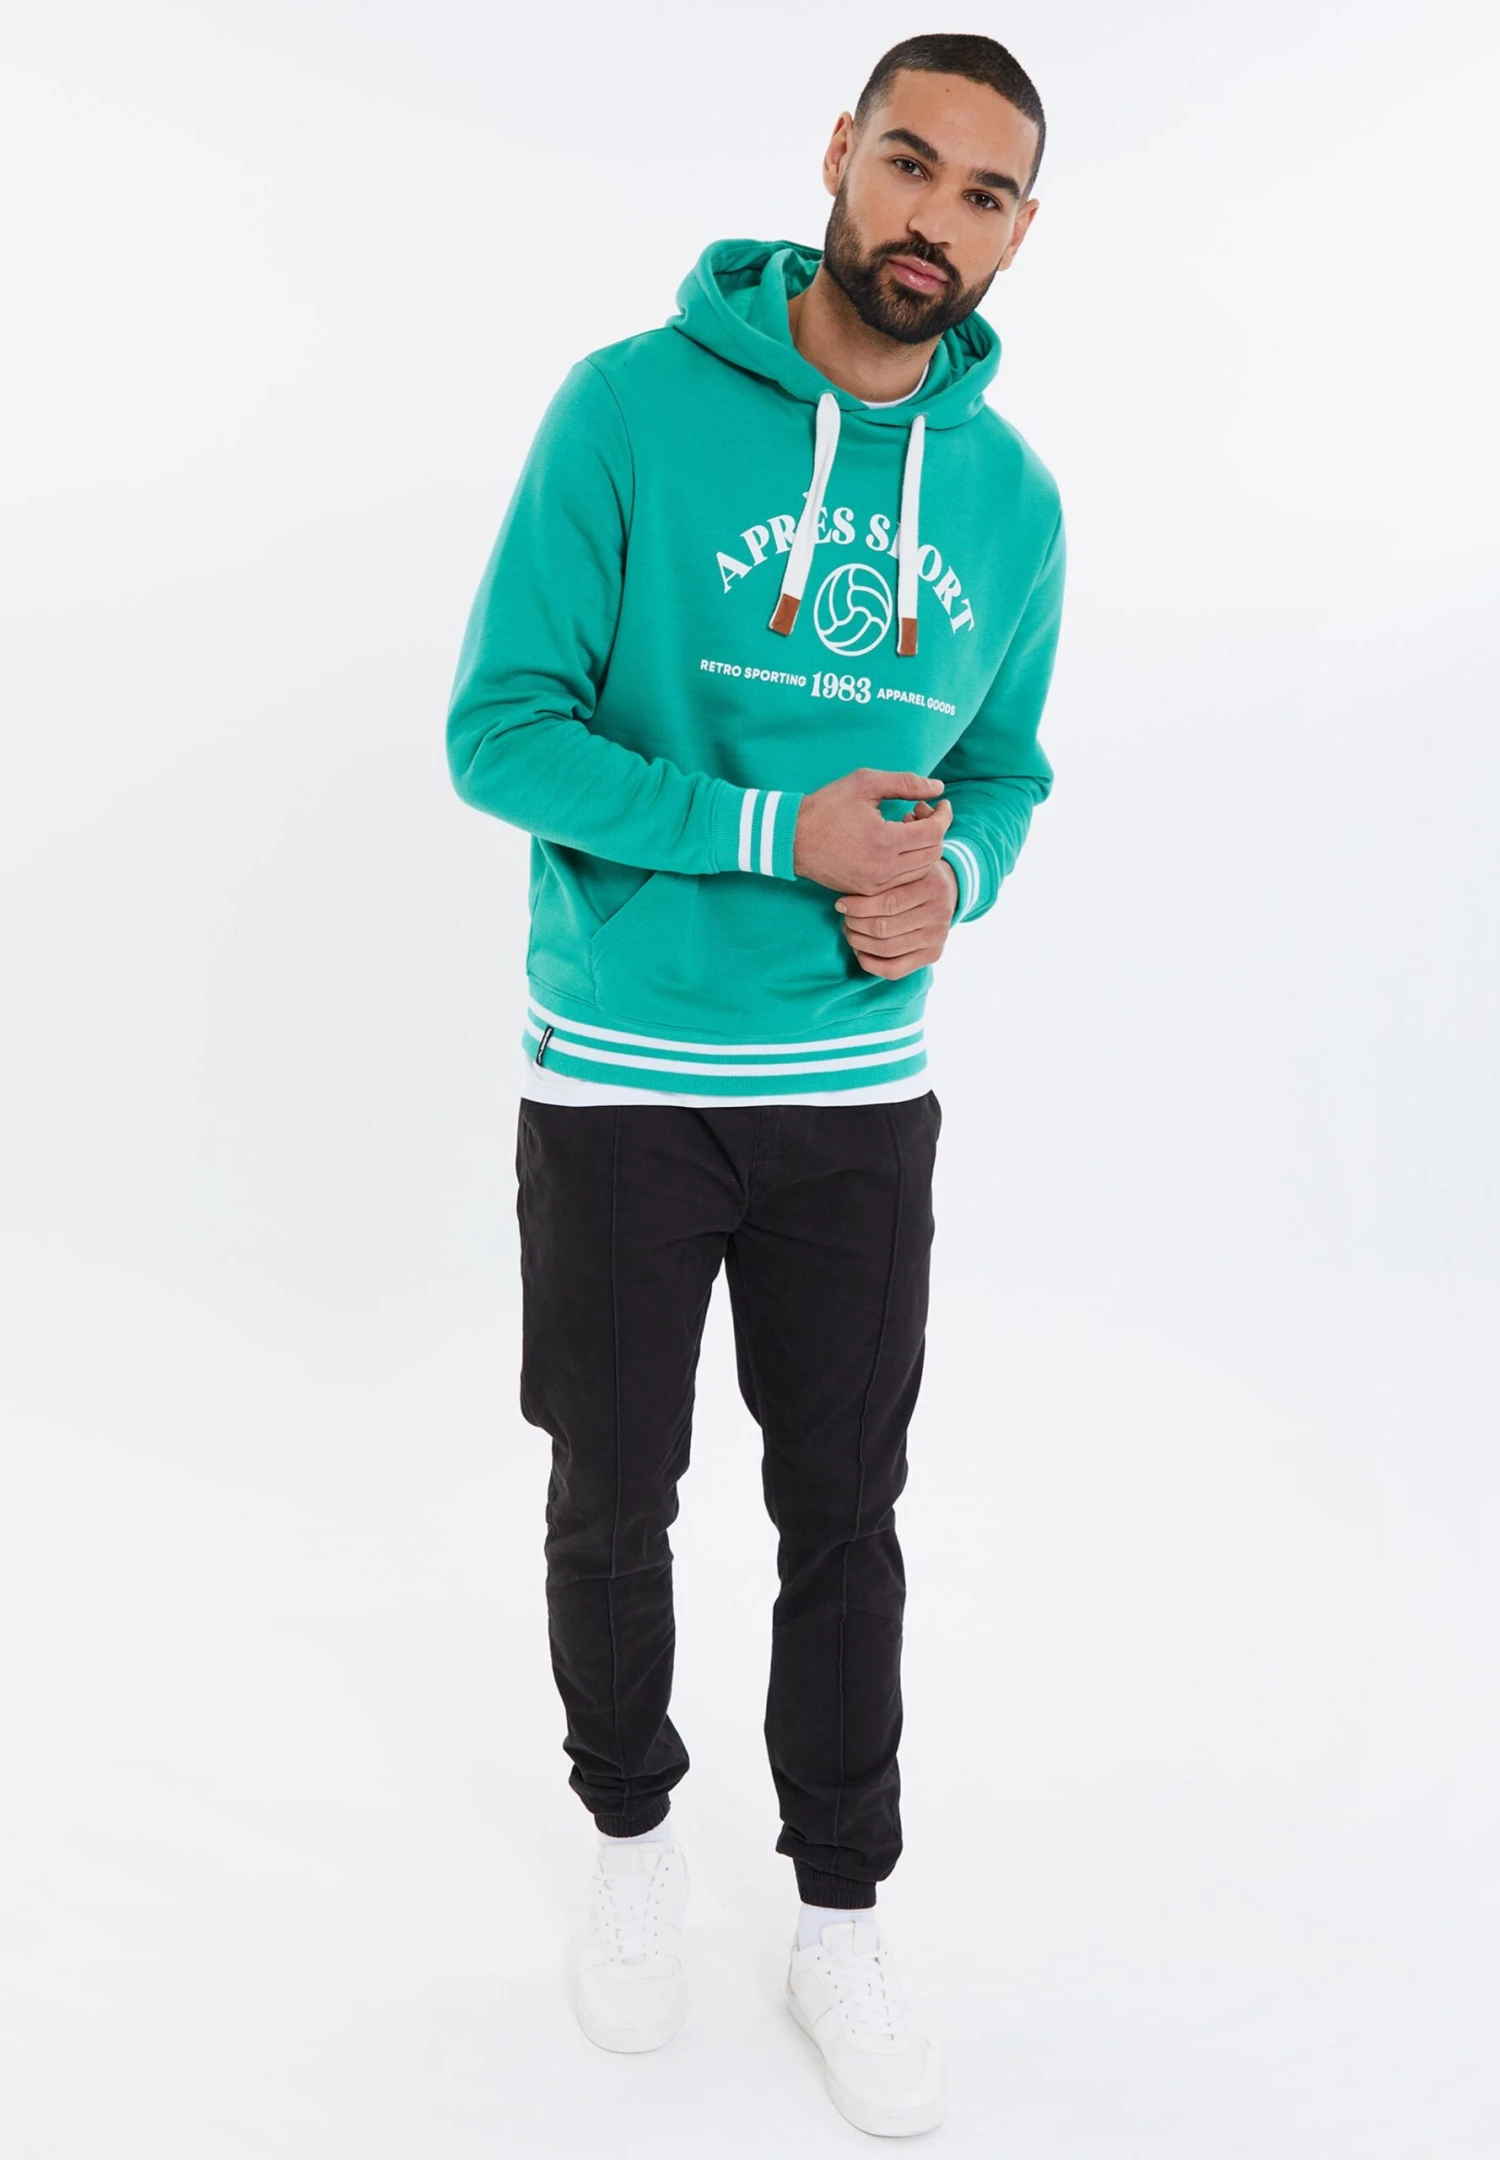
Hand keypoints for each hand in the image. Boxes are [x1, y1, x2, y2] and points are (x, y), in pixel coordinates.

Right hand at [793, 767, 951, 894]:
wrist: (792, 839)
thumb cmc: (827, 806)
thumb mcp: (865, 783)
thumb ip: (905, 783)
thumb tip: (939, 788)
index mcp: (885, 840)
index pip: (934, 832)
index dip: (944, 815)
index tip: (942, 804)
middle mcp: (883, 868)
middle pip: (933, 853)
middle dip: (936, 830)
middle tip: (921, 813)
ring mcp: (876, 884)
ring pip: (921, 870)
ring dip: (924, 848)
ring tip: (908, 827)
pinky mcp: (868, 891)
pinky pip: (904, 881)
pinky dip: (910, 863)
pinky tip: (897, 845)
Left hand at [835, 804, 959, 977]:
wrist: (940, 886)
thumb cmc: (910, 853)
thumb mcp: (905, 825)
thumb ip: (908, 797)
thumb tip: (918, 803)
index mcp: (931, 882)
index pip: (887, 901)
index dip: (857, 904)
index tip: (841, 901)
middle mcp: (940, 911)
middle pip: (883, 926)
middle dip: (855, 922)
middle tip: (840, 913)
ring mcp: (938, 935)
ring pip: (886, 947)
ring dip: (858, 939)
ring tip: (846, 926)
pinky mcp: (933, 954)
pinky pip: (894, 969)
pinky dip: (871, 962)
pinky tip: (858, 947)